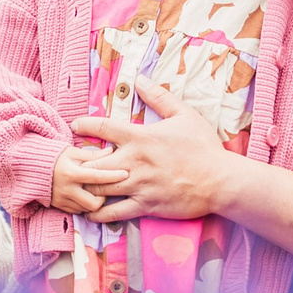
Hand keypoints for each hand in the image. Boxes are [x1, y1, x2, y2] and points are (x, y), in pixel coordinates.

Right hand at [48, 146, 127, 215]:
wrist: (31, 168)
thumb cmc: (55, 157)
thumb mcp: (72, 152)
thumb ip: (92, 155)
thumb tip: (112, 151)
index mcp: (71, 173)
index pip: (96, 177)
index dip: (113, 176)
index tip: (125, 174)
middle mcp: (67, 189)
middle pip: (93, 203)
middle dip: (103, 198)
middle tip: (106, 189)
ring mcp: (62, 199)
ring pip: (86, 209)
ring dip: (94, 203)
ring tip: (96, 192)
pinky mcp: (59, 206)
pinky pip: (77, 211)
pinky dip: (84, 205)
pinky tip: (86, 196)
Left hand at [71, 78, 233, 222]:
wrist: (221, 181)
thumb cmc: (204, 147)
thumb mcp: (185, 115)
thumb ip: (160, 97)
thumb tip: (140, 80)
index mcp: (141, 137)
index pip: (102, 127)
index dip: (84, 124)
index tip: (75, 125)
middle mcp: (134, 162)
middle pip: (92, 164)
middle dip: (78, 165)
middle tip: (71, 165)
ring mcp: (138, 186)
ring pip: (98, 189)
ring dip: (85, 189)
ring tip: (77, 188)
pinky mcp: (145, 206)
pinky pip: (113, 213)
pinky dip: (98, 213)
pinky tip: (91, 211)